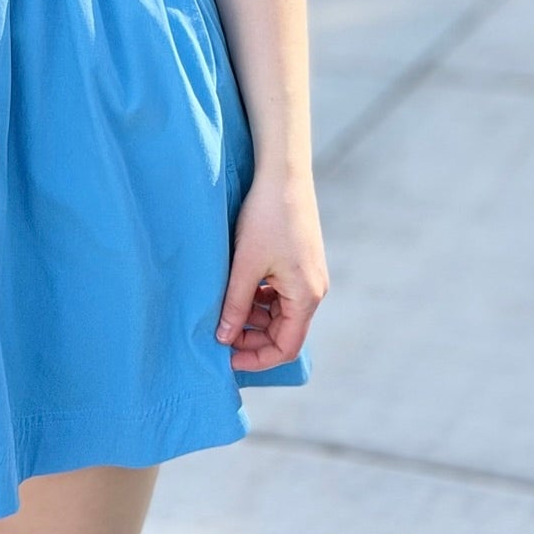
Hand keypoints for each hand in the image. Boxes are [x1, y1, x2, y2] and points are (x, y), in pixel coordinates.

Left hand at [216, 165, 328, 371]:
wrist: (283, 174)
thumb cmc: (267, 217)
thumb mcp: (246, 264)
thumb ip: (235, 304)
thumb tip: (223, 338)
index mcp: (306, 296)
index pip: (286, 347)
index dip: (257, 359)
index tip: (227, 360)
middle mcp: (313, 290)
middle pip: (284, 332)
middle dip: (252, 339)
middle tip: (220, 338)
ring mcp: (307, 276)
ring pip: (280, 313)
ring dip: (254, 318)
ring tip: (224, 312)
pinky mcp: (299, 262)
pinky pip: (280, 294)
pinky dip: (259, 299)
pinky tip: (237, 290)